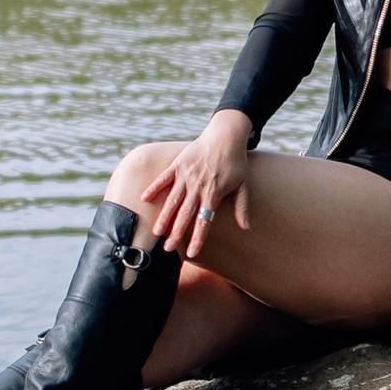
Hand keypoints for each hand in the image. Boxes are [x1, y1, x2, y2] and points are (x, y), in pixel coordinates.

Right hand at [144, 109, 254, 262]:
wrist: (226, 135)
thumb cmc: (236, 162)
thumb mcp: (244, 185)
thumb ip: (242, 207)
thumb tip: (246, 228)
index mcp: (214, 192)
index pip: (205, 221)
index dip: (198, 238)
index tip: (192, 253)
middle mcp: (198, 186)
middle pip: (185, 214)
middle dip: (176, 233)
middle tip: (168, 249)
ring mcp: (186, 175)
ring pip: (172, 200)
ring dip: (164, 217)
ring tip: (156, 232)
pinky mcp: (178, 165)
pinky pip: (163, 178)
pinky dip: (153, 188)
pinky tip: (144, 199)